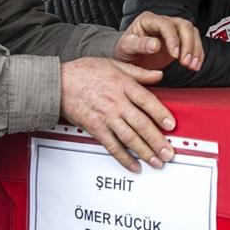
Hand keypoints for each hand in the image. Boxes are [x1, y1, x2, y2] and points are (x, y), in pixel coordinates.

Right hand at [60, 58, 175, 172]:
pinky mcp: (95, 128)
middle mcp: (116, 102)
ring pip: (129, 138)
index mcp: (123, 85)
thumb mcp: (114, 64)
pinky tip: (134, 166)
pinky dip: (124, 158)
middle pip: (141, 123)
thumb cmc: (85, 72)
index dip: (161, 114)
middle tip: (169, 152)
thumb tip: (159, 75)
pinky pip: (112, 146)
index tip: (171, 125)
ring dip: (145, 152)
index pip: (147, 101)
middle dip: (157, 140)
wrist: (58, 83)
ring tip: (157, 162)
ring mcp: (106, 117)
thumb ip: (139, 72)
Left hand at [115, 11, 202, 72]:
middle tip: (186, 62)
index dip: (173, 39)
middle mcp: (163, 22)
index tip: (175, 55)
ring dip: (195, 50)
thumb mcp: (127, 48)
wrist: (129, 56)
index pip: (166, 25)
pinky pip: (194, 42)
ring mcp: (173, 30)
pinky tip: (195, 65)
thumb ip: (140, 45)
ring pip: (191, 32)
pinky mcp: (179, 39)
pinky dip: (197, 53)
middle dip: (188, 45)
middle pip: (184, 26)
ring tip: (192, 66)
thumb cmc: (125, 50)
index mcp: (148, 20)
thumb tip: (156, 45)